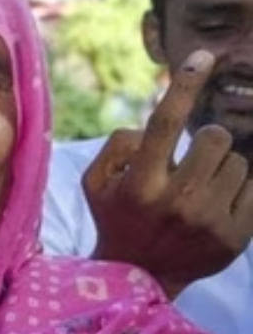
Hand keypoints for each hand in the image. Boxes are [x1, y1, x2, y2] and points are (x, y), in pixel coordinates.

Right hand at [82, 49, 252, 296]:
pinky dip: (239, 188)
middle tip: (191, 161)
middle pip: (215, 138)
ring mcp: (209, 220)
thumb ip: (119, 145)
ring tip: (201, 189)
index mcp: (138, 184)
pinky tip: (219, 202)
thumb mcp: (95, 182)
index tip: (204, 57)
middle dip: (206, 142)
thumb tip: (154, 126)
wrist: (139, 277)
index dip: (186, 84)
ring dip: (222, 167)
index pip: (165, 122)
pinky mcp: (236, 236)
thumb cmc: (116, 217)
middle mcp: (176, 201)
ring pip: (238, 162)